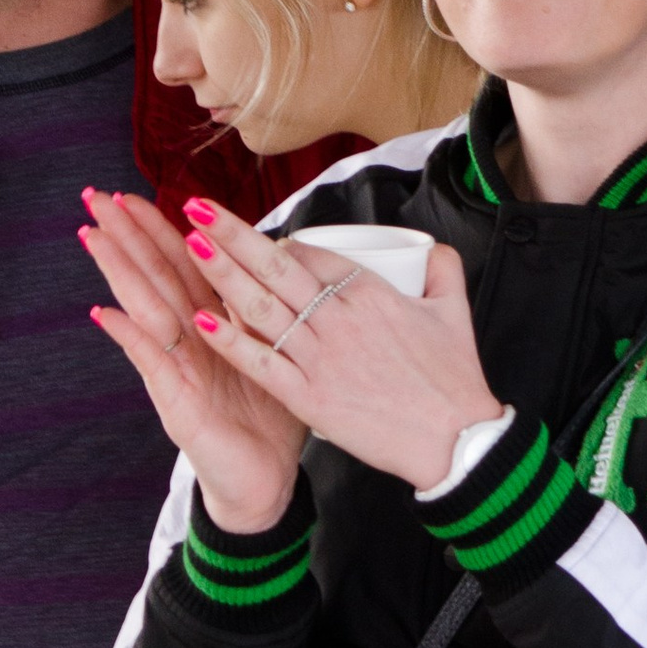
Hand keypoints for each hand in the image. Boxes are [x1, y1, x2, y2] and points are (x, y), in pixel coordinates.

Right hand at [81, 190, 307, 537]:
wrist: (267, 480)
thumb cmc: (269, 415)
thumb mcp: (270, 349)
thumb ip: (256, 310)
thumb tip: (261, 260)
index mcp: (211, 325)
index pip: (179, 265)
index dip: (158, 228)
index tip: (135, 192)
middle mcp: (186, 342)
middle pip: (153, 277)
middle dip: (125, 236)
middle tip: (96, 197)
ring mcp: (176, 370)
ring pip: (144, 309)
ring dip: (118, 272)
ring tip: (92, 236)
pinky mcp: (176, 402)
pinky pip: (151, 364)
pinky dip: (129, 338)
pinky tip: (104, 314)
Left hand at [177, 203, 498, 509]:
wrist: (454, 440)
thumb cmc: (453, 379)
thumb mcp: (455, 309)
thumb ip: (442, 269)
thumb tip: (430, 248)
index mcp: (369, 292)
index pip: (311, 253)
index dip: (277, 242)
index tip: (254, 238)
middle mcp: (337, 318)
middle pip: (275, 267)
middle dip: (232, 234)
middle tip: (199, 208)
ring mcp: (319, 358)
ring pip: (260, 308)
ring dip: (222, 273)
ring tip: (190, 244)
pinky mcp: (309, 398)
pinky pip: (261, 364)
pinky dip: (231, 342)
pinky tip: (203, 319)